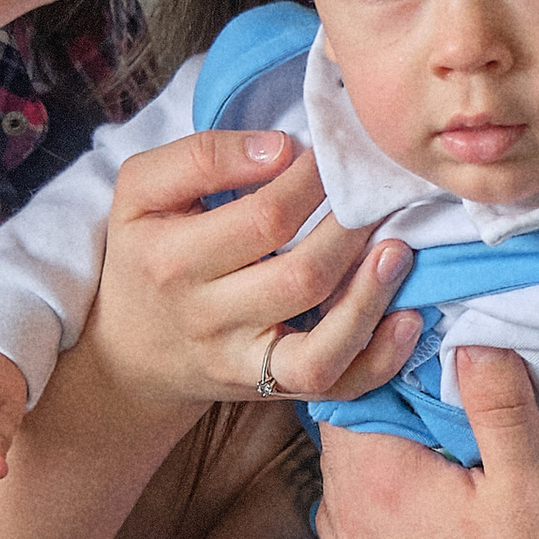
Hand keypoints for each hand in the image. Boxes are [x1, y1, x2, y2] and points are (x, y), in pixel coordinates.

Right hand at [85, 125, 423, 418]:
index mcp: (173, 259)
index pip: (265, 218)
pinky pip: (334, 387)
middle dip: (351, 231)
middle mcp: (208, 317)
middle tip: (376, 194)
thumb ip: (202, 155)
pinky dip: (379, 358)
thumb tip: (283, 147)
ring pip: (322, 345)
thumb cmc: (147, 254)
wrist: (130, 351)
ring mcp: (244, 362)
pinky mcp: (273, 391)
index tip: (330, 153)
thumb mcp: (141, 191)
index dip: (313, 182)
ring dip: (372, 293)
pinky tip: (408, 318)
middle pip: (300, 276)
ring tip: (398, 247)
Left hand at [315, 343, 538, 538]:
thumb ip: (498, 402)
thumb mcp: (531, 483)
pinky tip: (435, 505)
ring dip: (390, 454)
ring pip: (353, 476)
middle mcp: (340, 513)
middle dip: (390, 401)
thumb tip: (472, 342)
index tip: (430, 341)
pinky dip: (388, 499)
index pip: (352, 382)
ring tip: (446, 447)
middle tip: (446, 387)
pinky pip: (360, 520)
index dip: (388, 354)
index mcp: (372, 476)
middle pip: (349, 428)